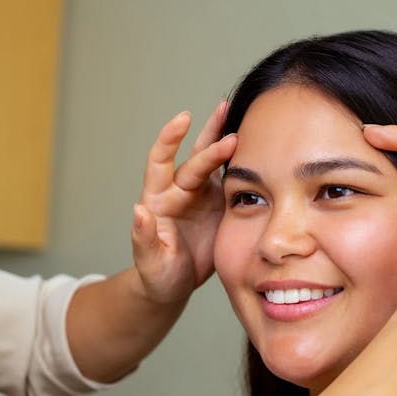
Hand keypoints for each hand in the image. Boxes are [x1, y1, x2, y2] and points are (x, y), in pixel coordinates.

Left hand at [132, 102, 237, 303]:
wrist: (175, 284)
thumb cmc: (157, 274)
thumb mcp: (149, 261)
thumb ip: (143, 237)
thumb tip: (138, 210)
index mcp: (159, 199)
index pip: (161, 161)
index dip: (170, 139)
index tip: (183, 120)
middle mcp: (180, 190)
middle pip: (195, 159)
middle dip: (212, 143)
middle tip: (233, 136)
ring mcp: (201, 195)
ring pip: (213, 161)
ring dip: (224, 137)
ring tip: (239, 111)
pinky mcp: (220, 204)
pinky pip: (232, 179)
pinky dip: (243, 162)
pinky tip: (257, 146)